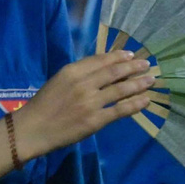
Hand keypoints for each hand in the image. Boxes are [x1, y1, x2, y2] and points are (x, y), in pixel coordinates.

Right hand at [12, 50, 153, 160]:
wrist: (33, 129)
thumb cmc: (44, 104)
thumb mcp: (59, 80)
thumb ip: (79, 74)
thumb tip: (103, 68)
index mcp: (72, 71)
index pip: (101, 60)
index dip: (118, 56)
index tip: (130, 54)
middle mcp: (83, 83)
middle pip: (114, 72)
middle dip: (133, 66)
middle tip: (146, 63)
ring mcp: (90, 102)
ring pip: (121, 89)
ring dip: (138, 83)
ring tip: (151, 79)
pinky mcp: (95, 120)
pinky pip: (120, 110)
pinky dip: (135, 104)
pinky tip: (146, 100)